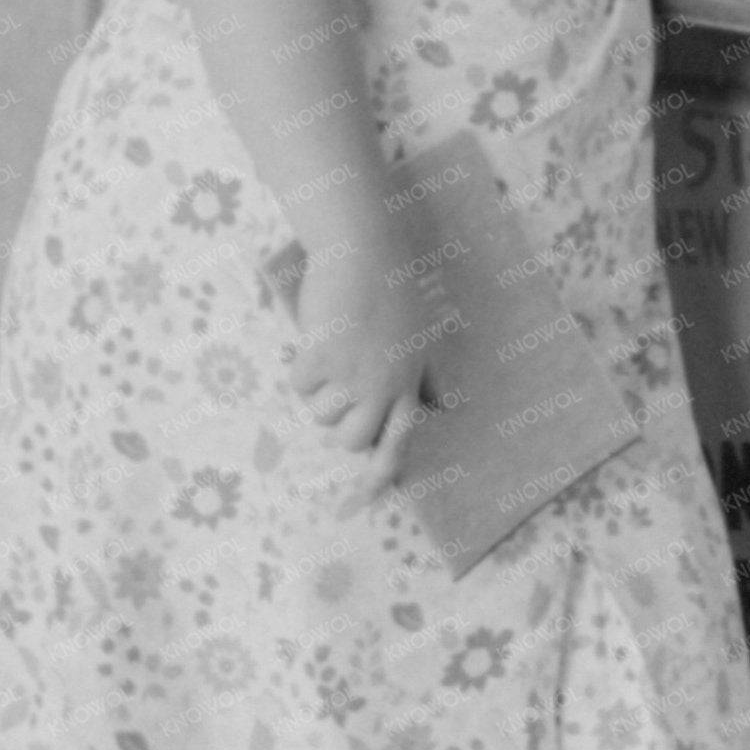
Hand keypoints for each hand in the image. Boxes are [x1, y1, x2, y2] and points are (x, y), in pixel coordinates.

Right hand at [277, 233, 439, 490]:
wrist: (367, 247)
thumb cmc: (395, 286)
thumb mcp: (424, 333)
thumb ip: (429, 375)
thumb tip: (450, 408)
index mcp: (411, 381)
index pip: (399, 443)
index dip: (380, 478)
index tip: (362, 502)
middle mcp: (385, 384)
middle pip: (350, 440)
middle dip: (337, 424)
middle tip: (337, 390)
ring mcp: (353, 372)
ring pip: (320, 416)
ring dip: (318, 389)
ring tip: (332, 350)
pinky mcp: (323, 356)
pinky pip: (299, 384)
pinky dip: (300, 365)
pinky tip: (317, 336)